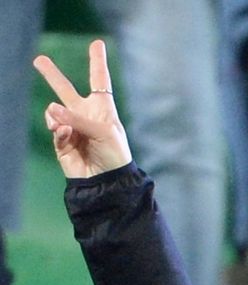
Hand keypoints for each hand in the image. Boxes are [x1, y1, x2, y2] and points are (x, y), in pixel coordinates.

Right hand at [32, 39, 131, 177]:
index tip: (97, 44)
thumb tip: (52, 111)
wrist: (107, 182)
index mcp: (102, 109)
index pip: (99, 81)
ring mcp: (72, 128)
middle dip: (51, 75)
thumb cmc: (114, 155)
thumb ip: (78, 118)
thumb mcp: (103, 131)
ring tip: (61, 123)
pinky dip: (58, 130)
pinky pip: (54, 129)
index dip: (97, 62)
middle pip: (65, 90)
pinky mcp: (62, 142)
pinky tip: (64, 133)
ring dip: (56, 114)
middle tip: (39, 60)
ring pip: (54, 111)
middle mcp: (85, 115)